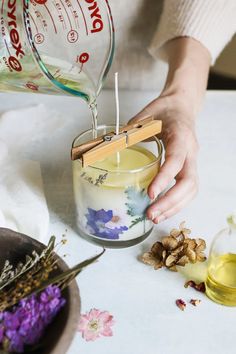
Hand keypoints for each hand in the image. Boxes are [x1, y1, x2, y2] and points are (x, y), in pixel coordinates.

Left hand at [129, 94, 198, 222]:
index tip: (150, 193)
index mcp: (181, 135)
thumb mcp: (147, 114)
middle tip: (151, 214)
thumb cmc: (164, 110)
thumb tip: (110, 145)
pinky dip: (177, 204)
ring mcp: (192, 161)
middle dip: (170, 202)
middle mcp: (191, 150)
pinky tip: (162, 211)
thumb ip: (131, 129)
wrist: (182, 107)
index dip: (164, 178)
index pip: (176, 160)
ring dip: (174, 207)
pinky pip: (188, 190)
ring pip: (191, 189)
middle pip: (189, 182)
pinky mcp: (190, 168)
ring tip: (154, 218)